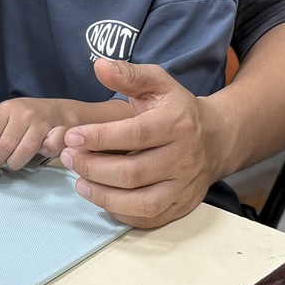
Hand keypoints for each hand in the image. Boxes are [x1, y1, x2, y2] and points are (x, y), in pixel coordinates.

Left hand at [0, 97, 68, 177]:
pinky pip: (46, 150)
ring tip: (12, 163)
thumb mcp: (4, 121)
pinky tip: (39, 153)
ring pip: (23, 151)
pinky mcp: (56, 131)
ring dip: (15, 162)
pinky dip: (42, 154)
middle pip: (4, 145)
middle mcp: (22, 114)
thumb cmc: (26, 117)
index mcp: (5, 110)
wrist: (58, 111)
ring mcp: (40, 122)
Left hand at [59, 59, 220, 228]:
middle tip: (68, 158)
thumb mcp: (158, 83)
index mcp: (177, 123)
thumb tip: (99, 66)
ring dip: (104, 196)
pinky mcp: (183, 206)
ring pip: (142, 202)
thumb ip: (129, 74)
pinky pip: (150, 219)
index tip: (71, 136)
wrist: (217, 139)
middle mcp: (184, 157)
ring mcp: (185, 186)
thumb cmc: (177, 109)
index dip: (99, 137)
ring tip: (79, 183)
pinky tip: (101, 197)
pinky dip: (121, 213)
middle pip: (134, 172)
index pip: (135, 134)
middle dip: (94, 167)